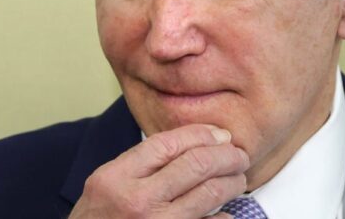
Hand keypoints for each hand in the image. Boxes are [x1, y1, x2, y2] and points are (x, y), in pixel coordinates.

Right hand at [69, 124, 249, 217]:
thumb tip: (194, 144)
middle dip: (226, 155)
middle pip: (196, 164)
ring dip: (232, 182)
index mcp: (117, 178)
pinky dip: (223, 217)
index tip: (219, 134)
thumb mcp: (106, 184)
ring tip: (237, 178)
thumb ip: (141, 163)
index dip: (201, 134)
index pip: (169, 143)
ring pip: (210, 193)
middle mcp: (137, 201)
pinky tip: (226, 211)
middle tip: (238, 155)